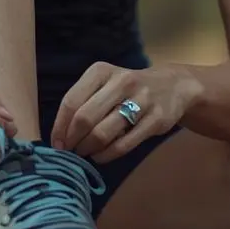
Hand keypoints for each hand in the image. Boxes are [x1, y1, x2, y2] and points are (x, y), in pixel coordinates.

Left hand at [51, 62, 201, 163]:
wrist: (172, 86)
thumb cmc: (128, 89)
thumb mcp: (105, 84)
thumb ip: (83, 103)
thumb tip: (59, 136)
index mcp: (101, 71)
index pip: (71, 101)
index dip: (60, 127)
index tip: (57, 143)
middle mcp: (121, 82)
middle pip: (85, 118)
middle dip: (73, 140)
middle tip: (70, 151)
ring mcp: (142, 100)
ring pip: (103, 133)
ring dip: (88, 149)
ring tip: (85, 153)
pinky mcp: (156, 119)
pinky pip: (123, 144)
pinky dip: (106, 155)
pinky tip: (100, 156)